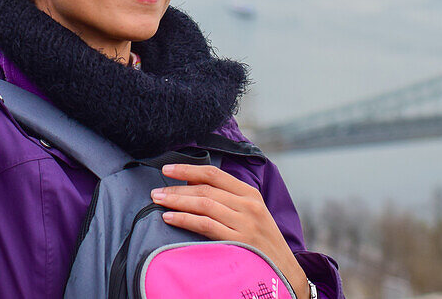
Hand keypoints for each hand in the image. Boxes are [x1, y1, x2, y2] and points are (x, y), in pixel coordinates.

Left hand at [153, 163, 309, 297]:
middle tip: (156, 191)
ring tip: (158, 201)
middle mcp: (248, 205)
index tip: (168, 168)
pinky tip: (170, 218)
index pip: (214, 174)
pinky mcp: (238, 241)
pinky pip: (205, 225)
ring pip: (203, 204)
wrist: (285, 272)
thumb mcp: (251, 213)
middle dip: (176, 188)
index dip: (188, 169)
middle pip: (205, 189)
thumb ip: (226, 198)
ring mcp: (244, 223)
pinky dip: (185, 219)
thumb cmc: (262, 242)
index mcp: (250, 194)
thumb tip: (191, 183)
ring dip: (176, 201)